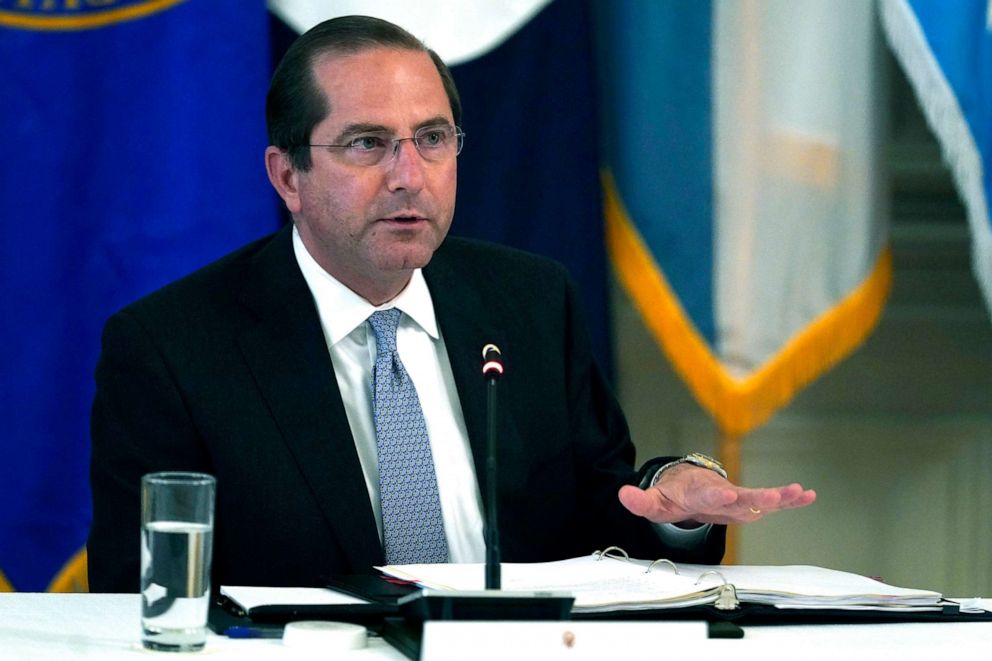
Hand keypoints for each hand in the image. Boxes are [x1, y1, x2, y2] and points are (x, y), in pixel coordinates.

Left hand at [617, 464, 815, 525]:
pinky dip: (788, 499)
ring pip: (759, 498)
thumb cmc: (672, 494)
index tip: (726, 495)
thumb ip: (640, 500)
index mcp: (699, 492)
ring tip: (801, 493)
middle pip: (740, 497)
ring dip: (780, 497)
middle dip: (757, 497)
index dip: (716, 496)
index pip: (707, 495)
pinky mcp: (747, 503)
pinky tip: (809, 496)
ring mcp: (737, 497)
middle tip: (775, 496)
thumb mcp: (653, 501)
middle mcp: (722, 492)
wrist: (686, 484)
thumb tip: (622, 494)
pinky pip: (769, 502)